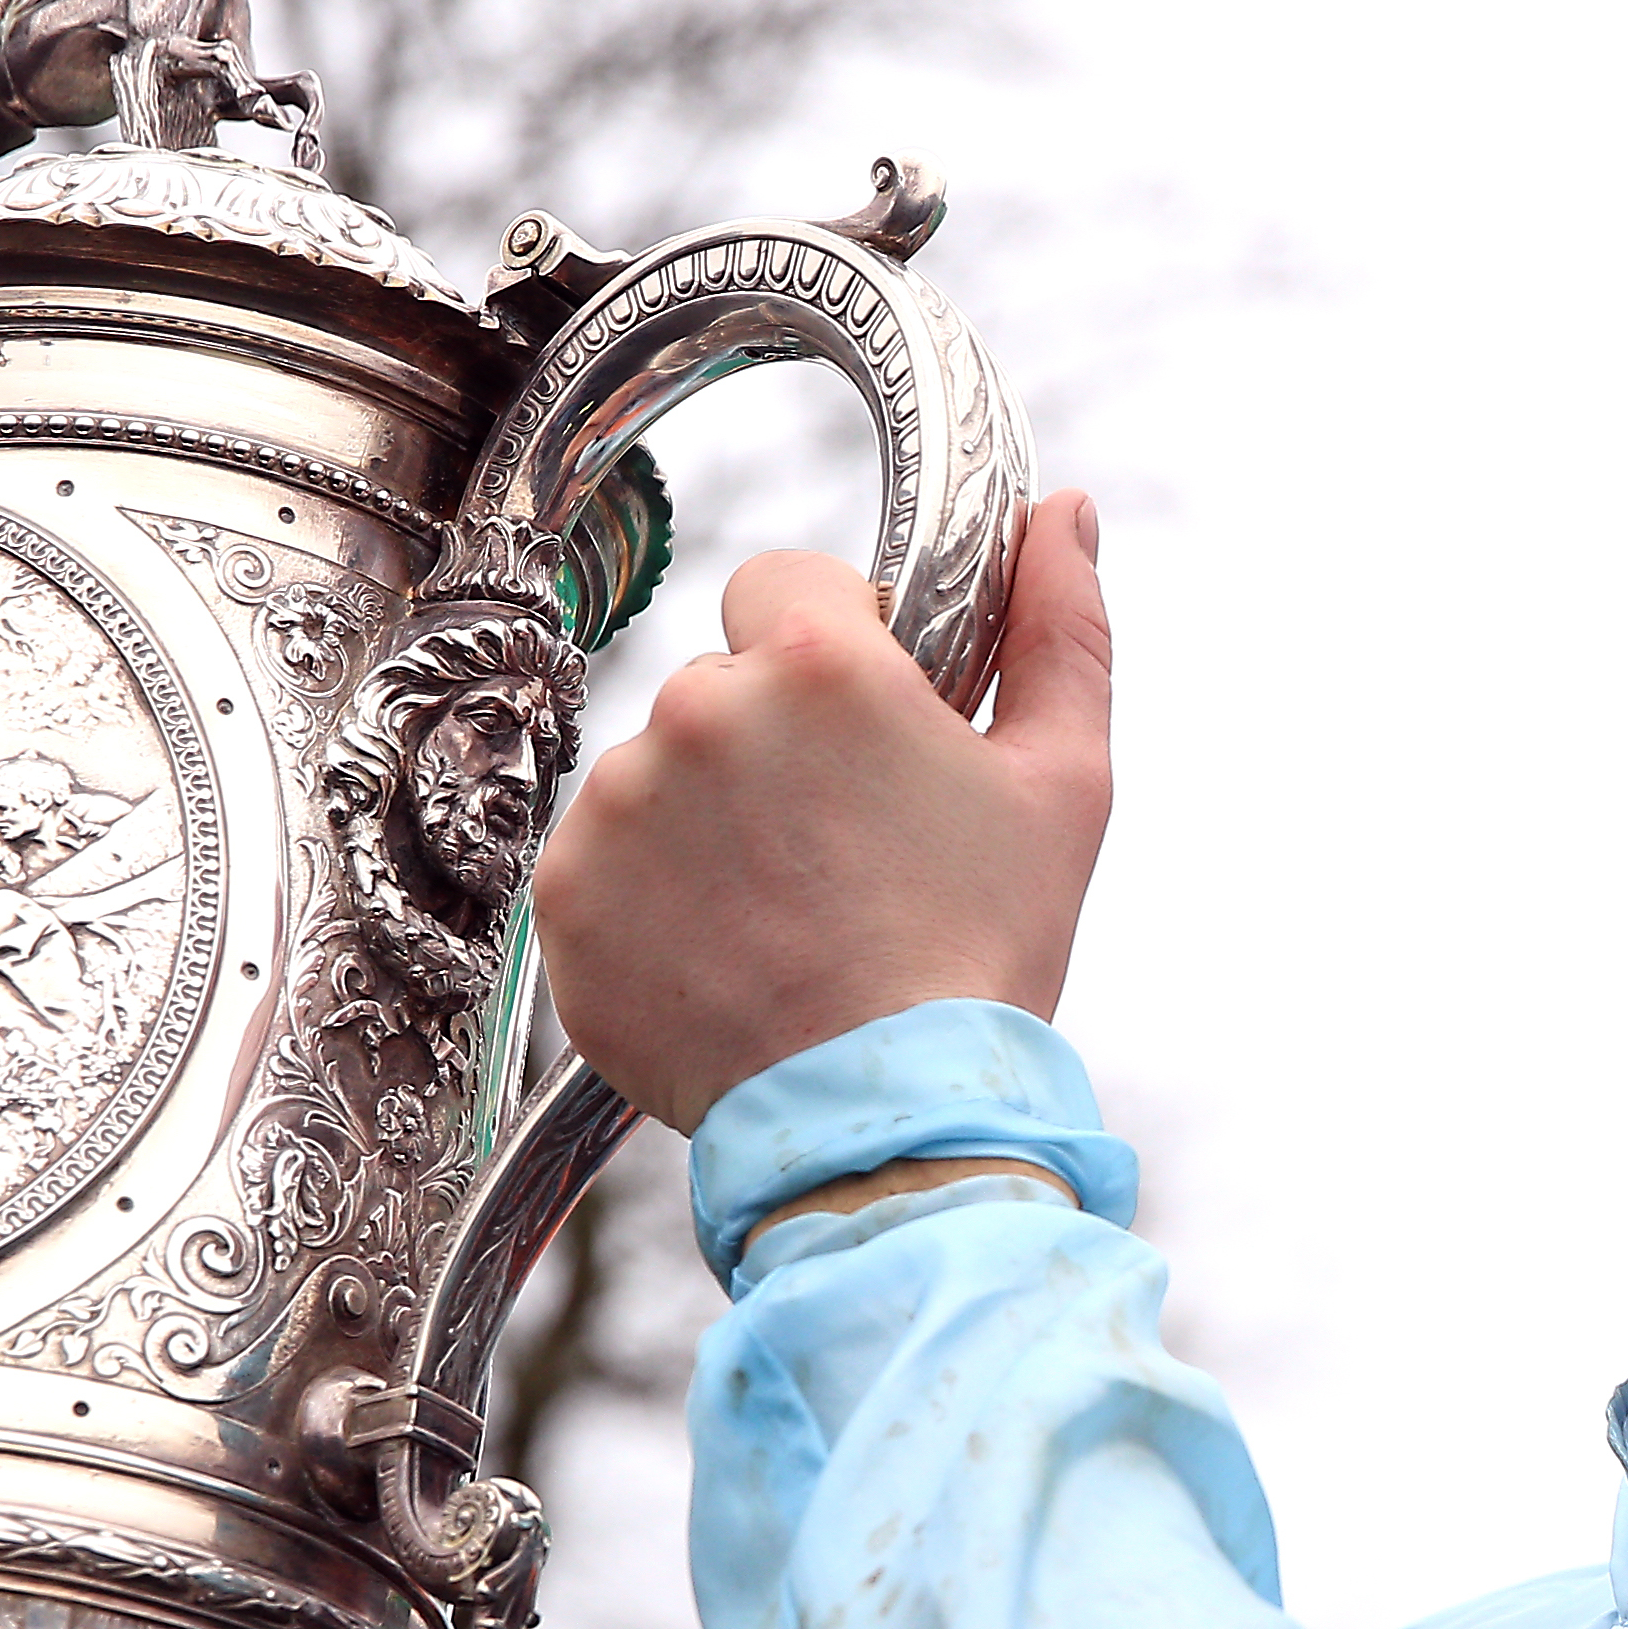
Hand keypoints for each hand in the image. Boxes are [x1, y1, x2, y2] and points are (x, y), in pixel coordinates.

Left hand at [534, 491, 1110, 1129]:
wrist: (887, 1118)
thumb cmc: (985, 951)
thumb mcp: (1063, 783)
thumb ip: (1060, 628)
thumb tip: (1062, 509)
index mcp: (813, 659)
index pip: (785, 581)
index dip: (832, 649)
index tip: (864, 731)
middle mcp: (695, 710)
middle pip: (721, 686)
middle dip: (770, 748)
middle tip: (838, 851)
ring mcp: (617, 806)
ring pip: (657, 776)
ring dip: (706, 824)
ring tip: (782, 919)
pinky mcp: (564, 896)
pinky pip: (604, 862)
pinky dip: (651, 901)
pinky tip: (724, 957)